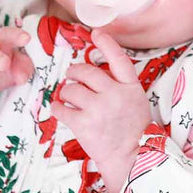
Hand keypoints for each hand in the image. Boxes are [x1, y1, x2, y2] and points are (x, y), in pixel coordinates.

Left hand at [52, 28, 150, 192]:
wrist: (131, 160)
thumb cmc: (132, 131)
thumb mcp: (136, 102)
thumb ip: (120, 86)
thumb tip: (94, 73)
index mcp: (131, 88)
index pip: (119, 59)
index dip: (107, 44)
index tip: (96, 33)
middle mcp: (115, 95)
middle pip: (87, 72)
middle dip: (75, 72)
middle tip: (72, 77)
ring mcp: (99, 109)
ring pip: (70, 89)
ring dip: (65, 93)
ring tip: (68, 100)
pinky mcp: (83, 125)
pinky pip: (60, 108)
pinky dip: (56, 108)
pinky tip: (60, 110)